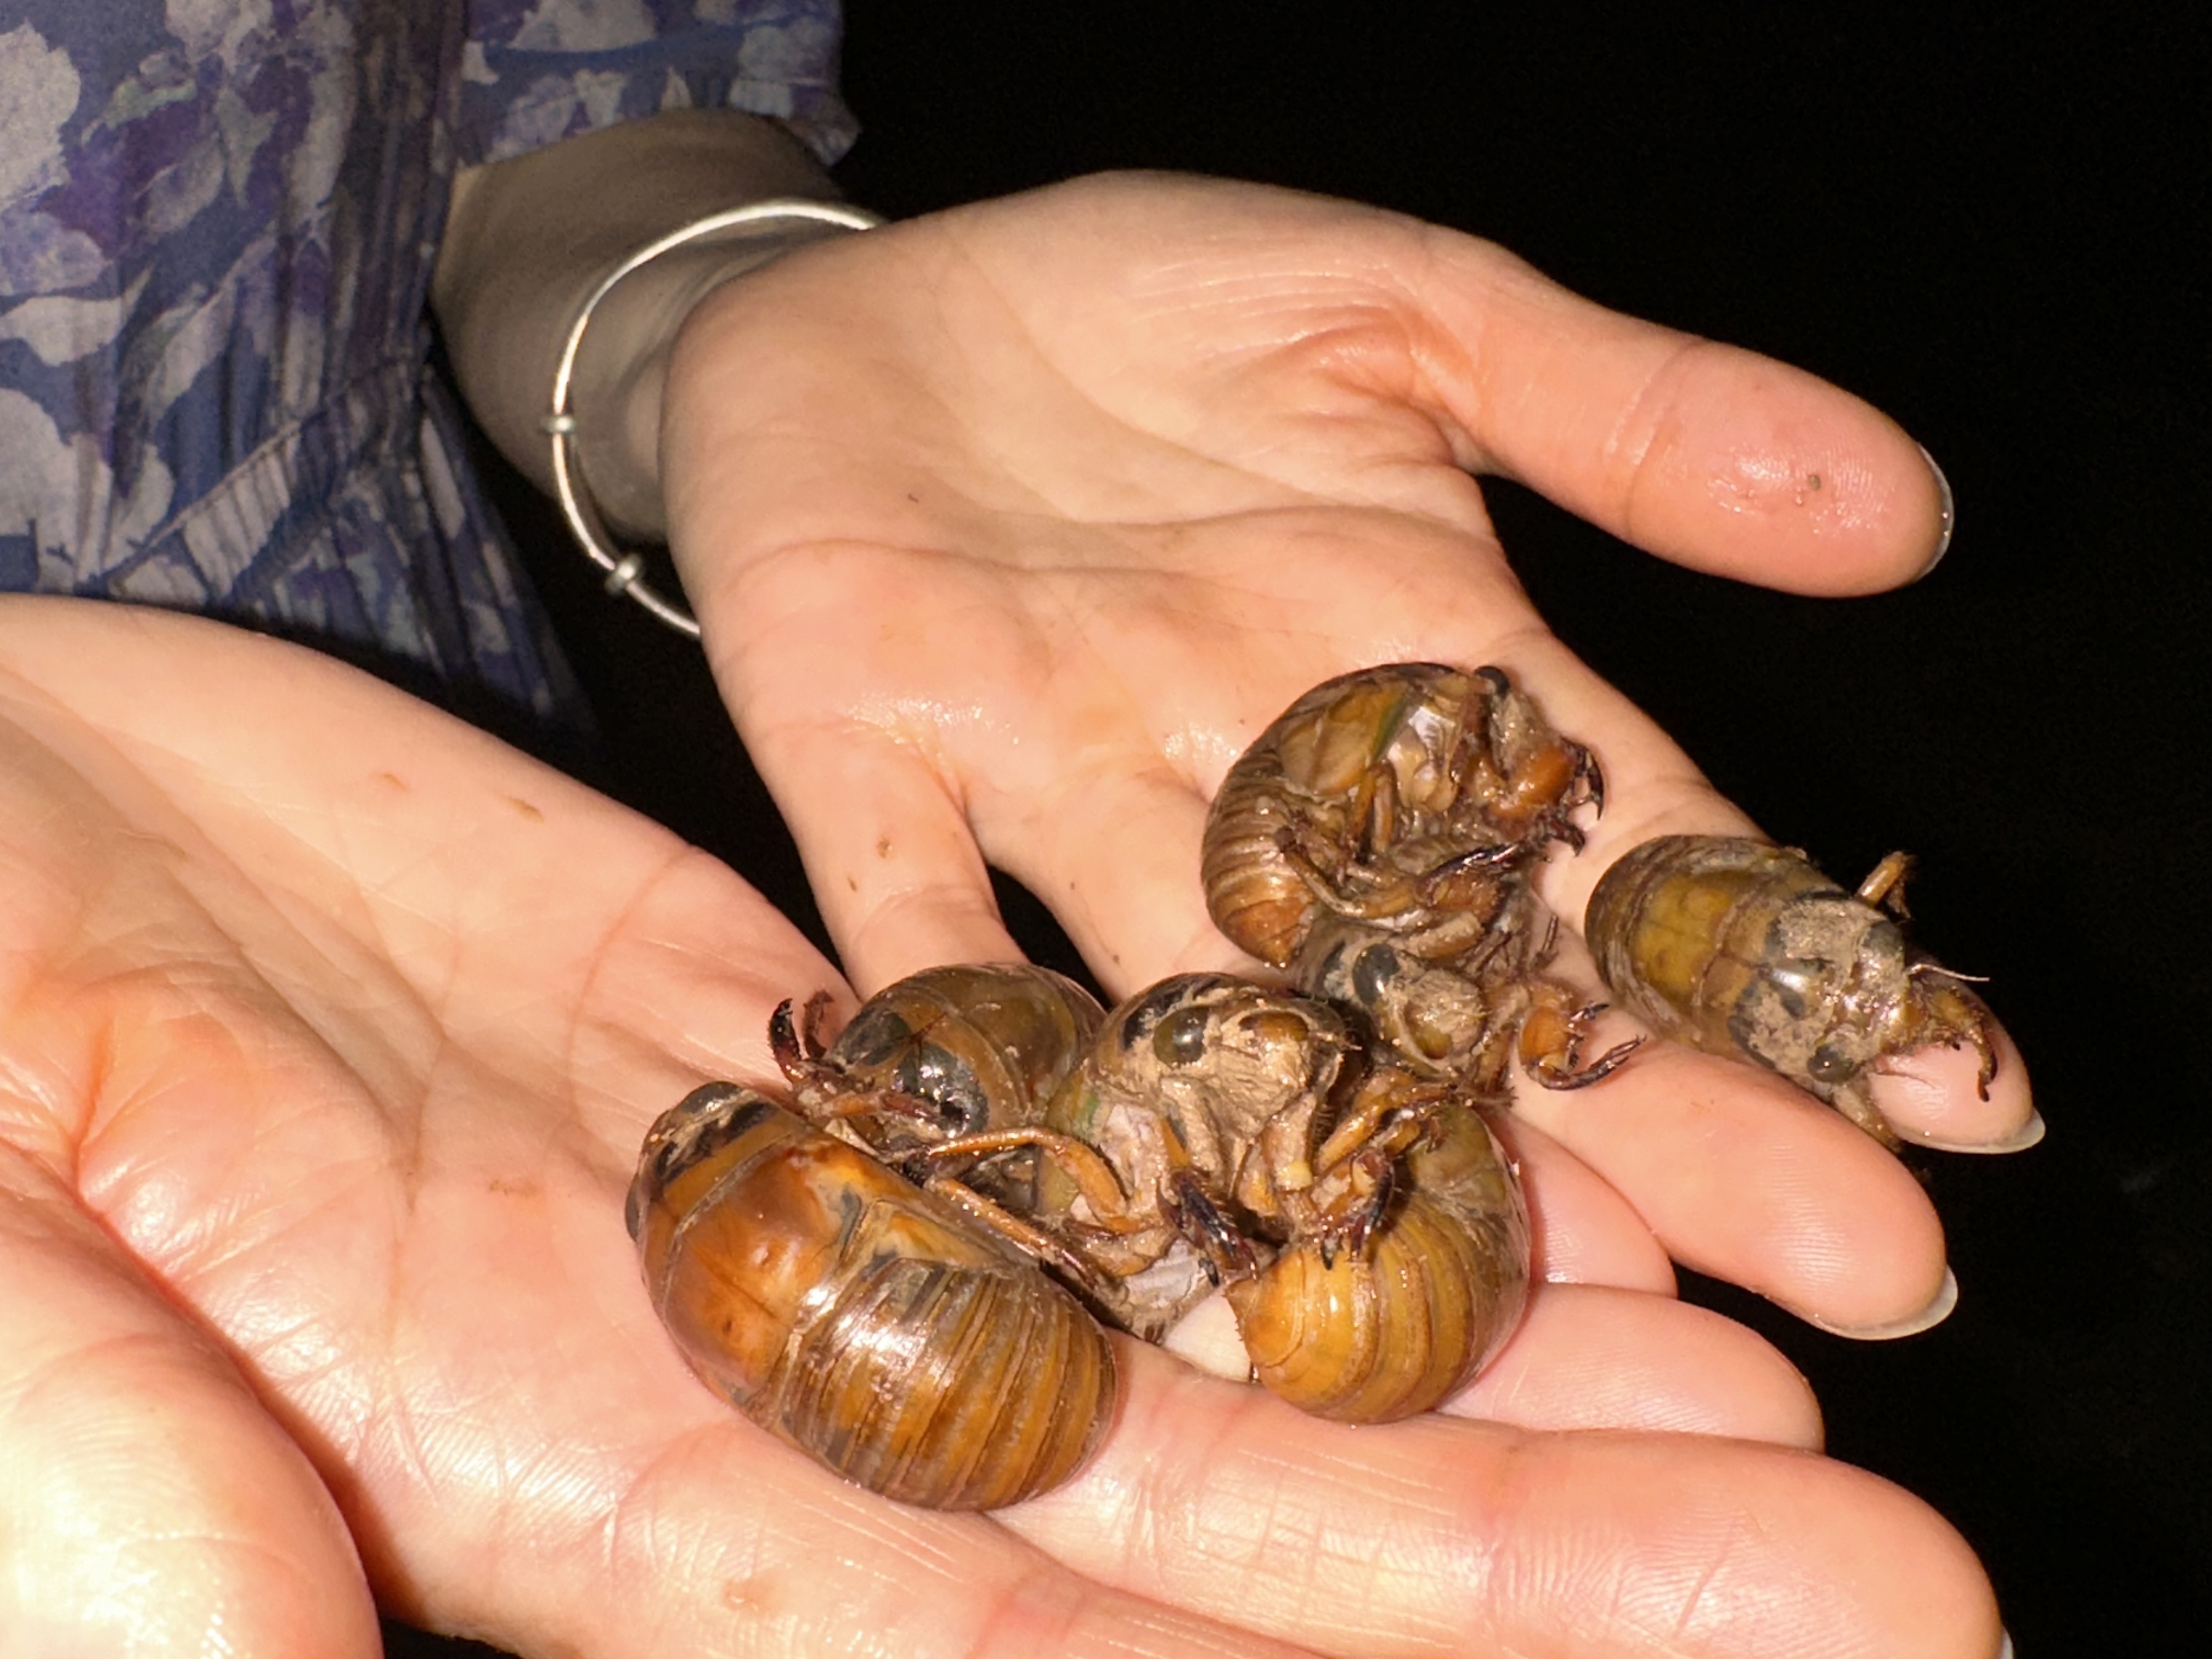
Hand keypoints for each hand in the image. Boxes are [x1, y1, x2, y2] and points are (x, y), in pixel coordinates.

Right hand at [0, 600, 1997, 1655]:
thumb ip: (118, 1494)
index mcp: (576, 1487)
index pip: (1033, 1639)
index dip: (1344, 1657)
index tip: (1657, 1642)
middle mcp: (740, 1382)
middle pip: (1204, 1504)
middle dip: (1531, 1544)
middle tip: (1865, 1564)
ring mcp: (775, 1194)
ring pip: (1188, 1298)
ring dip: (1466, 1339)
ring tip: (1766, 1367)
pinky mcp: (762, 1021)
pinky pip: (1080, 1096)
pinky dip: (1275, 1125)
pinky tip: (1478, 1128)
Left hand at [661, 171, 2033, 1342]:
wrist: (868, 299)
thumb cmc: (1148, 307)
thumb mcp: (1412, 312)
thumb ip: (1622, 413)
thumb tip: (1900, 514)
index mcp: (1399, 663)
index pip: (1621, 840)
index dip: (1779, 965)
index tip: (1954, 1111)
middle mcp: (1247, 777)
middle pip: (1457, 978)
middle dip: (1642, 1129)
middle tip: (1837, 1282)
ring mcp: (1050, 779)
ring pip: (1215, 994)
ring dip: (1336, 1140)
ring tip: (1473, 1308)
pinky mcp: (864, 757)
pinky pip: (907, 905)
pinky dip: (957, 1022)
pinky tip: (1041, 1170)